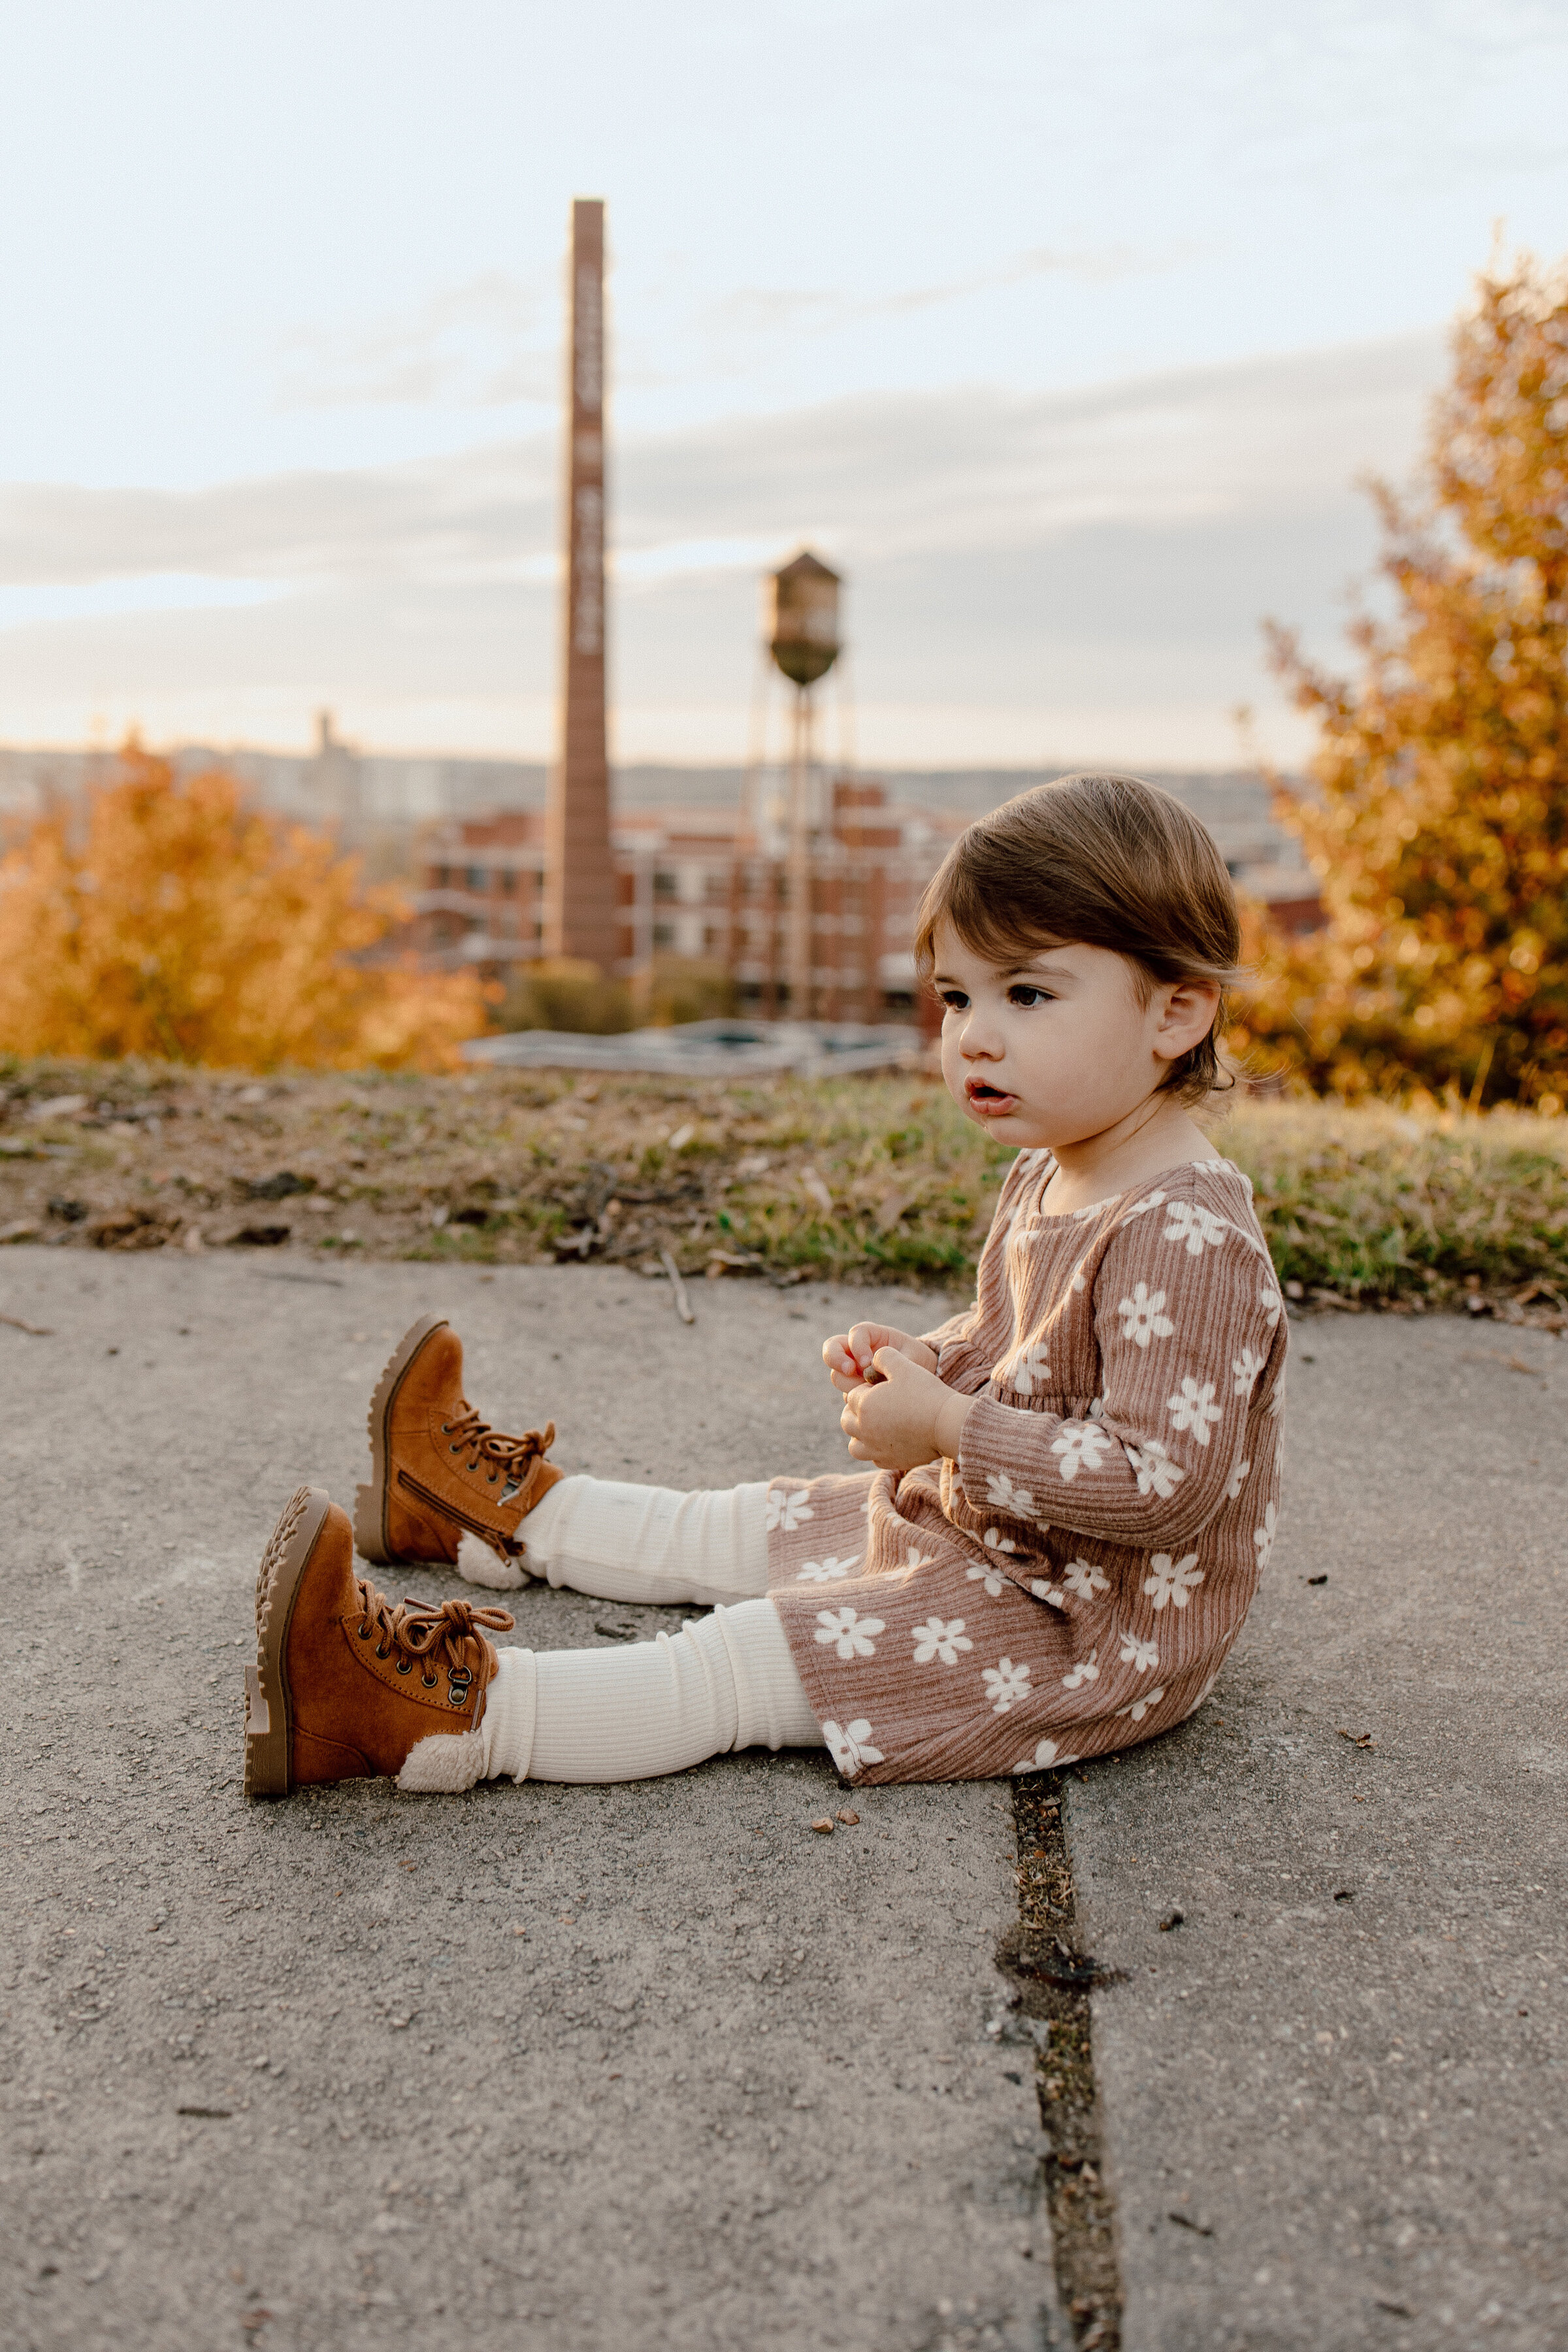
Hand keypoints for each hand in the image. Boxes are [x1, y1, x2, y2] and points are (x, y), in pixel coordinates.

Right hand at [822, 1322, 937, 1395]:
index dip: (857, 1345)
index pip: (856, 1333)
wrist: (923, 1380)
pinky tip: (871, 1405)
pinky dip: (854, 1400)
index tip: (867, 1361)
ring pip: (836, 1375)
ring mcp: (853, 1370)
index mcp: (872, 1336)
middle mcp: (857, 1351)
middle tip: (850, 1371)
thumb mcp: (913, 1358)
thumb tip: (873, 1372)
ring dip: (848, 1383)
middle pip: (832, 1349)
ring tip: (869, 1391)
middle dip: (837, 1359)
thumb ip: (895, 1362)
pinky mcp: (855, 1389)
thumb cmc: (919, 1362)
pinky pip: (846, 1395)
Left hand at [839, 1348, 975, 1472]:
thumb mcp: (904, 1366)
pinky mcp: (889, 1461)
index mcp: (864, 1405)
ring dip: (859, 1435)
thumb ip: (883, 1356)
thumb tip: (872, 1357)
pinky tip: (889, 1439)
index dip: (865, 1389)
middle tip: (876, 1404)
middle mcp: (864, 1430)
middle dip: (856, 1411)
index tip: (883, 1389)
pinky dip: (876, 1450)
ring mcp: (876, 1449)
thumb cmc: (925, 1392)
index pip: (852, 1395)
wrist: (947, 1424)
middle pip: (846, 1420)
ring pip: (854, 1445)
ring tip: (875, 1426)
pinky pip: (873, 1458)